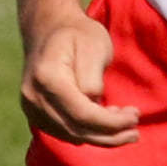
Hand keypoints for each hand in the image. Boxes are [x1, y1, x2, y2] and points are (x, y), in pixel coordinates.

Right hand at [20, 12, 139, 147]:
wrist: (49, 29)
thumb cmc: (77, 34)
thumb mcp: (94, 46)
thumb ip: (93, 79)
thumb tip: (95, 106)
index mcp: (48, 78)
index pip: (82, 115)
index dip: (111, 123)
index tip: (135, 118)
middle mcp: (34, 97)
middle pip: (77, 130)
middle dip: (110, 135)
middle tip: (135, 131)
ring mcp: (31, 108)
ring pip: (72, 136)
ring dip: (102, 136)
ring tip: (124, 123)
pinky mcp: (36, 115)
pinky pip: (65, 133)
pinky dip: (88, 133)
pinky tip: (105, 121)